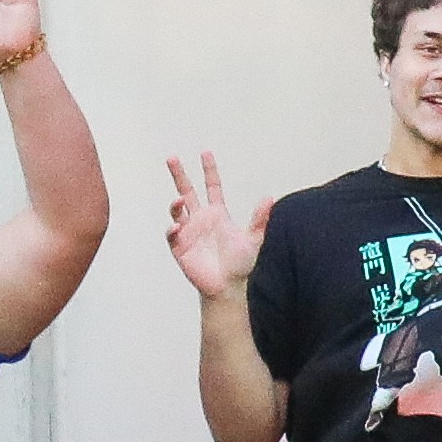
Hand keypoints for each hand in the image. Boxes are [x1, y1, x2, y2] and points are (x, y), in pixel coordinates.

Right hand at [165, 153, 271, 300]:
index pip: (211, 187)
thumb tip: (270, 198)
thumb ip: (259, 219)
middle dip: (179, 175)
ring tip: (179, 201)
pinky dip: (173, 229)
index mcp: (217, 214)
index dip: (209, 170)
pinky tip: (178, 227)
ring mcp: (189, 232)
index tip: (205, 153)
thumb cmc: (240, 264)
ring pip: (177, 210)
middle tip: (172, 158)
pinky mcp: (180, 247)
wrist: (227, 287)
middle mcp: (201, 219)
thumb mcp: (253, 239)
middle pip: (187, 191)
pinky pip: (173, 235)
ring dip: (176, 204)